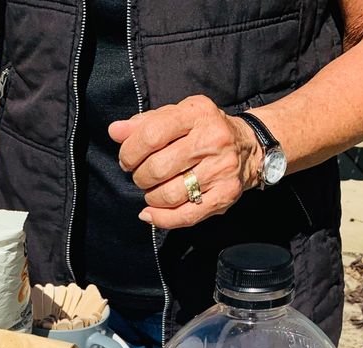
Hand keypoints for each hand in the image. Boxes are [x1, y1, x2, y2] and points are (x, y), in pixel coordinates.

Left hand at [109, 95, 262, 229]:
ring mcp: (221, 169)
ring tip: (152, 191)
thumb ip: (143, 123)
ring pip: (170, 194)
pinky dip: (162, 219)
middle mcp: (213, 139)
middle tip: (141, 176)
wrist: (248, 147)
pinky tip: (151, 213)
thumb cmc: (202, 130)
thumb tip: (115, 131)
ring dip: (151, 197)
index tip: (127, 160)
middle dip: (140, 177)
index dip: (130, 152)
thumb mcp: (175, 117)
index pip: (151, 134)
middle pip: (158, 168)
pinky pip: (186, 215)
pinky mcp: (225, 194)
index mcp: (197, 113)